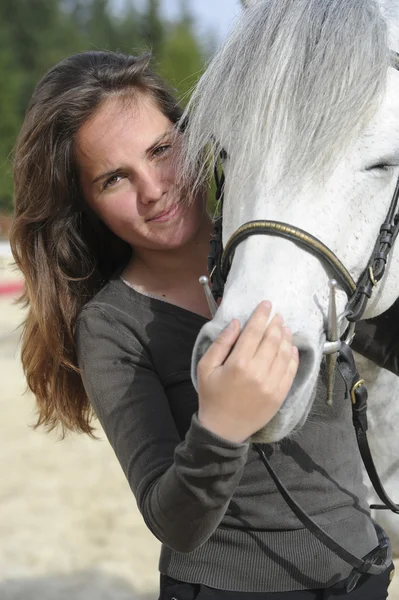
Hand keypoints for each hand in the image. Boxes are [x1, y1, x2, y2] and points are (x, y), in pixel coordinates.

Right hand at [197, 302, 298, 442]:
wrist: (223, 430)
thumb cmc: (212, 396)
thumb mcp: (206, 367)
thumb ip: (221, 343)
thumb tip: (236, 323)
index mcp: (238, 363)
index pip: (254, 332)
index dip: (261, 315)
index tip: (267, 304)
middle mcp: (258, 372)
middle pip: (272, 340)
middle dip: (276, 323)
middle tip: (277, 314)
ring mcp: (272, 384)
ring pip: (284, 353)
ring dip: (286, 337)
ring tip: (285, 327)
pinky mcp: (280, 395)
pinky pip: (291, 371)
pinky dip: (293, 356)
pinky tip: (291, 347)